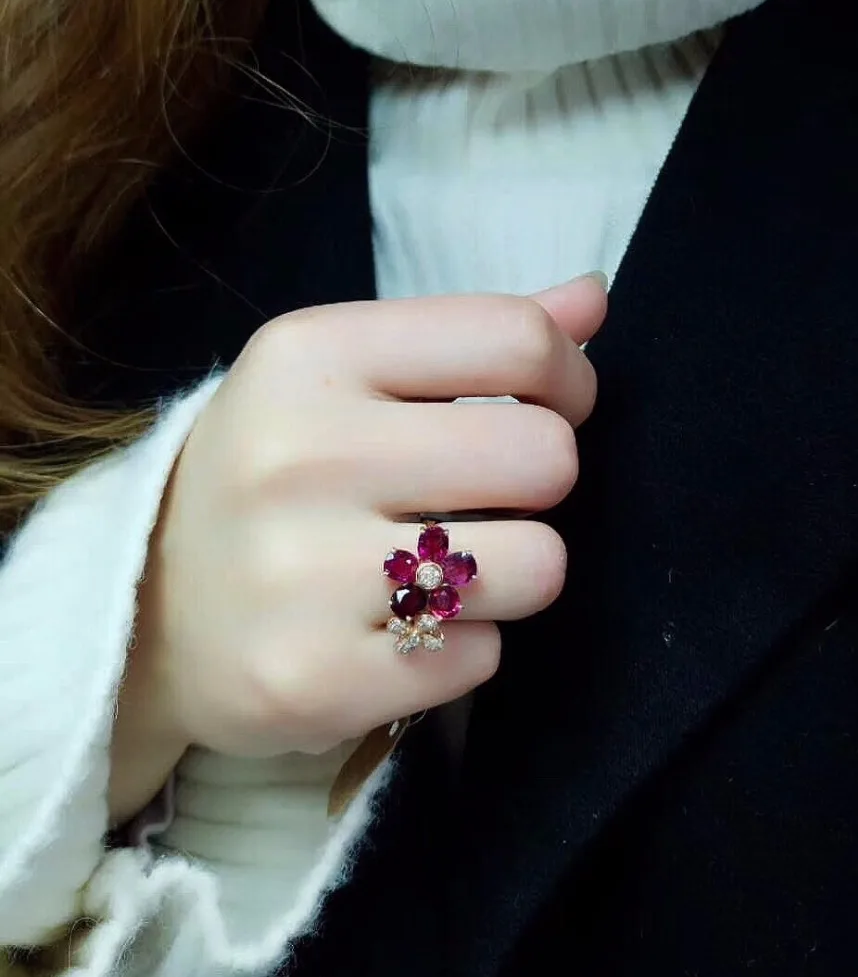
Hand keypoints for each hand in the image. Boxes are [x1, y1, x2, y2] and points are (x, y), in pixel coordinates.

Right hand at [109, 276, 605, 821]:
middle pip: (545, 455)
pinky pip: (482, 657)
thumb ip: (471, 335)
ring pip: (537, 565)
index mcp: (308, 355)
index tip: (554, 406)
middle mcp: (297, 454)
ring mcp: (299, 576)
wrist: (145, 611)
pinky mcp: (313, 680)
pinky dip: (462, 649)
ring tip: (446, 571)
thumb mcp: (343, 374)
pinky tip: (397, 632)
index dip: (568, 376)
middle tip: (485, 498)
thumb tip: (594, 296)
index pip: (516, 338)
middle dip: (538, 483)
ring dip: (511, 573)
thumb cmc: (272, 473)